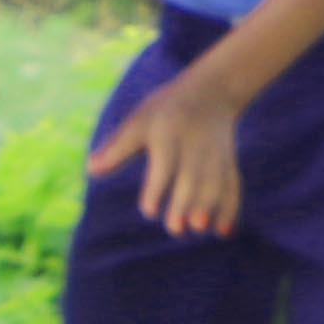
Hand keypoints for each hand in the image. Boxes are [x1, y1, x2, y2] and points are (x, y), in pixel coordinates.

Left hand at [95, 63, 251, 237]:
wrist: (212, 91)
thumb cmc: (163, 111)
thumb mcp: (138, 121)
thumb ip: (117, 147)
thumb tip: (91, 169)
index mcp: (169, 132)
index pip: (165, 161)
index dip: (158, 187)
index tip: (149, 212)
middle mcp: (196, 143)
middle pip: (193, 175)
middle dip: (186, 202)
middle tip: (176, 229)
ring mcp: (216, 152)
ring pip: (216, 181)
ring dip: (211, 207)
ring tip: (200, 229)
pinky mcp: (229, 161)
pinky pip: (232, 184)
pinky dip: (230, 207)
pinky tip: (223, 231)